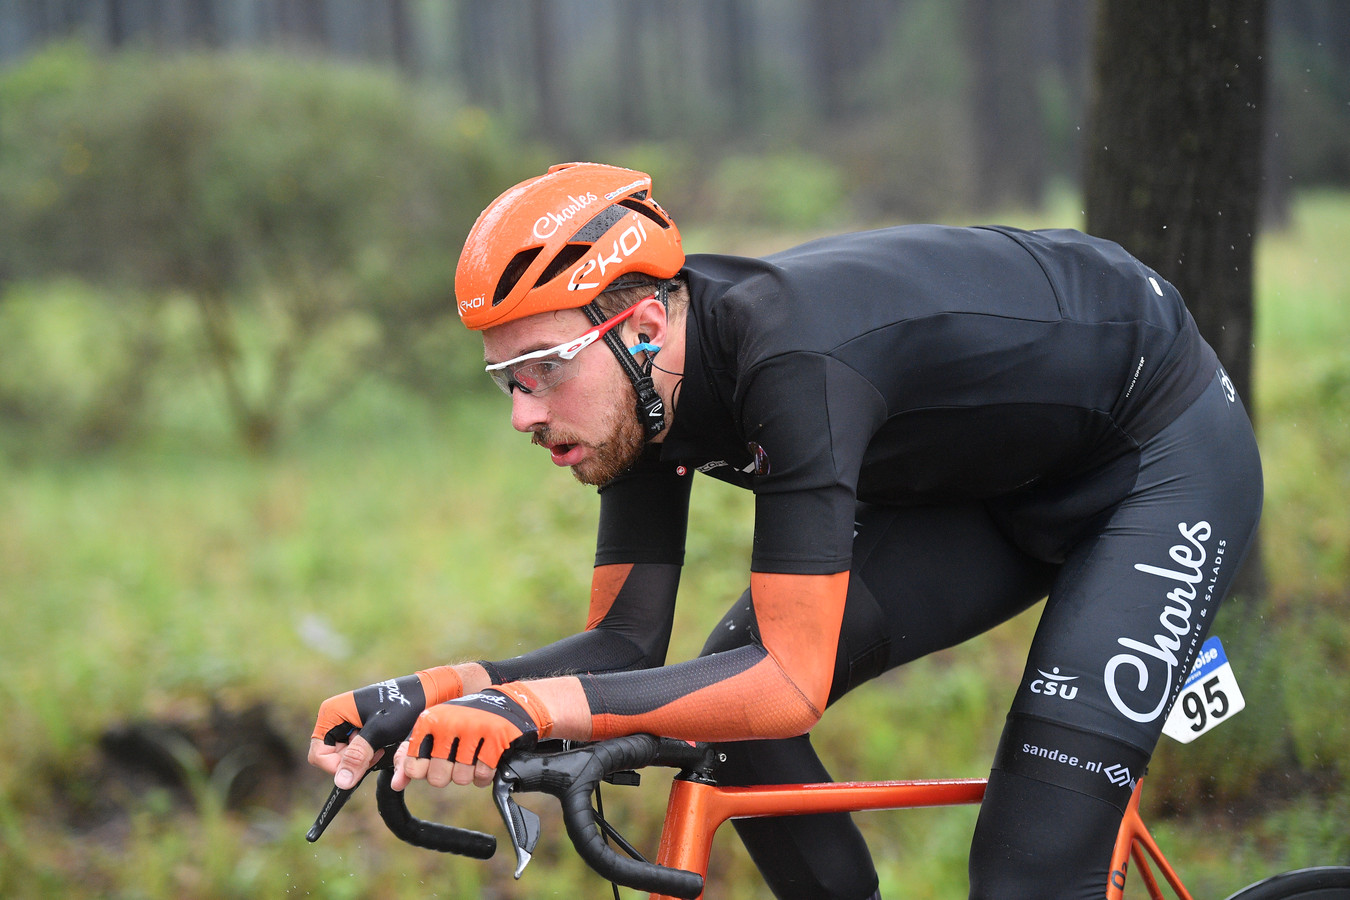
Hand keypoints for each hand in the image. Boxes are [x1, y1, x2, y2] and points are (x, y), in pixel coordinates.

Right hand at [308, 665, 462, 788]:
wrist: (426, 693)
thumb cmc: (403, 705)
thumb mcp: (379, 731)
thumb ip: (358, 756)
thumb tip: (341, 782)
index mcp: (331, 713)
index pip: (319, 754)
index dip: (338, 766)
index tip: (363, 763)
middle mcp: (335, 718)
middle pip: (332, 757)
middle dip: (354, 761)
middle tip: (377, 752)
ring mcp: (347, 724)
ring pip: (346, 757)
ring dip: (363, 758)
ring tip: (382, 746)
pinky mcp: (359, 729)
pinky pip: (356, 751)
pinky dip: (369, 754)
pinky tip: (383, 746)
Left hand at [396, 684, 552, 789]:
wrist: (508, 703)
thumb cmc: (465, 721)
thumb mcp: (435, 732)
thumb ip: (411, 757)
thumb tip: (396, 784)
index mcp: (429, 720)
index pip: (413, 767)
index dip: (425, 771)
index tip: (435, 760)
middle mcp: (448, 723)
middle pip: (437, 779)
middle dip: (449, 775)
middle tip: (457, 759)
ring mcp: (473, 729)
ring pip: (461, 779)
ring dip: (469, 774)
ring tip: (473, 756)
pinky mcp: (495, 737)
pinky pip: (483, 775)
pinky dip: (485, 775)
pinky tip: (487, 760)